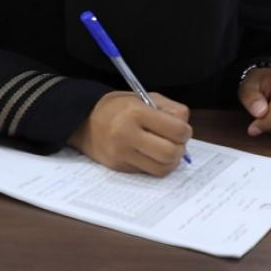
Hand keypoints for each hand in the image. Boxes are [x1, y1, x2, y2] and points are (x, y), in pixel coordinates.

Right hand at [69, 92, 191, 175]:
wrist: (85, 121)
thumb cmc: (119, 108)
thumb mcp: (144, 98)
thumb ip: (170, 110)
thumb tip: (185, 131)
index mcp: (136, 112)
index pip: (177, 130)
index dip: (185, 131)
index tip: (180, 130)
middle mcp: (127, 134)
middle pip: (171, 153)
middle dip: (180, 149)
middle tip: (175, 143)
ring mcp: (122, 154)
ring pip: (162, 168)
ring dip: (170, 161)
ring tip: (165, 150)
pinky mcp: (119, 167)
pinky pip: (148, 172)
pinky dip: (155, 165)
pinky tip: (150, 154)